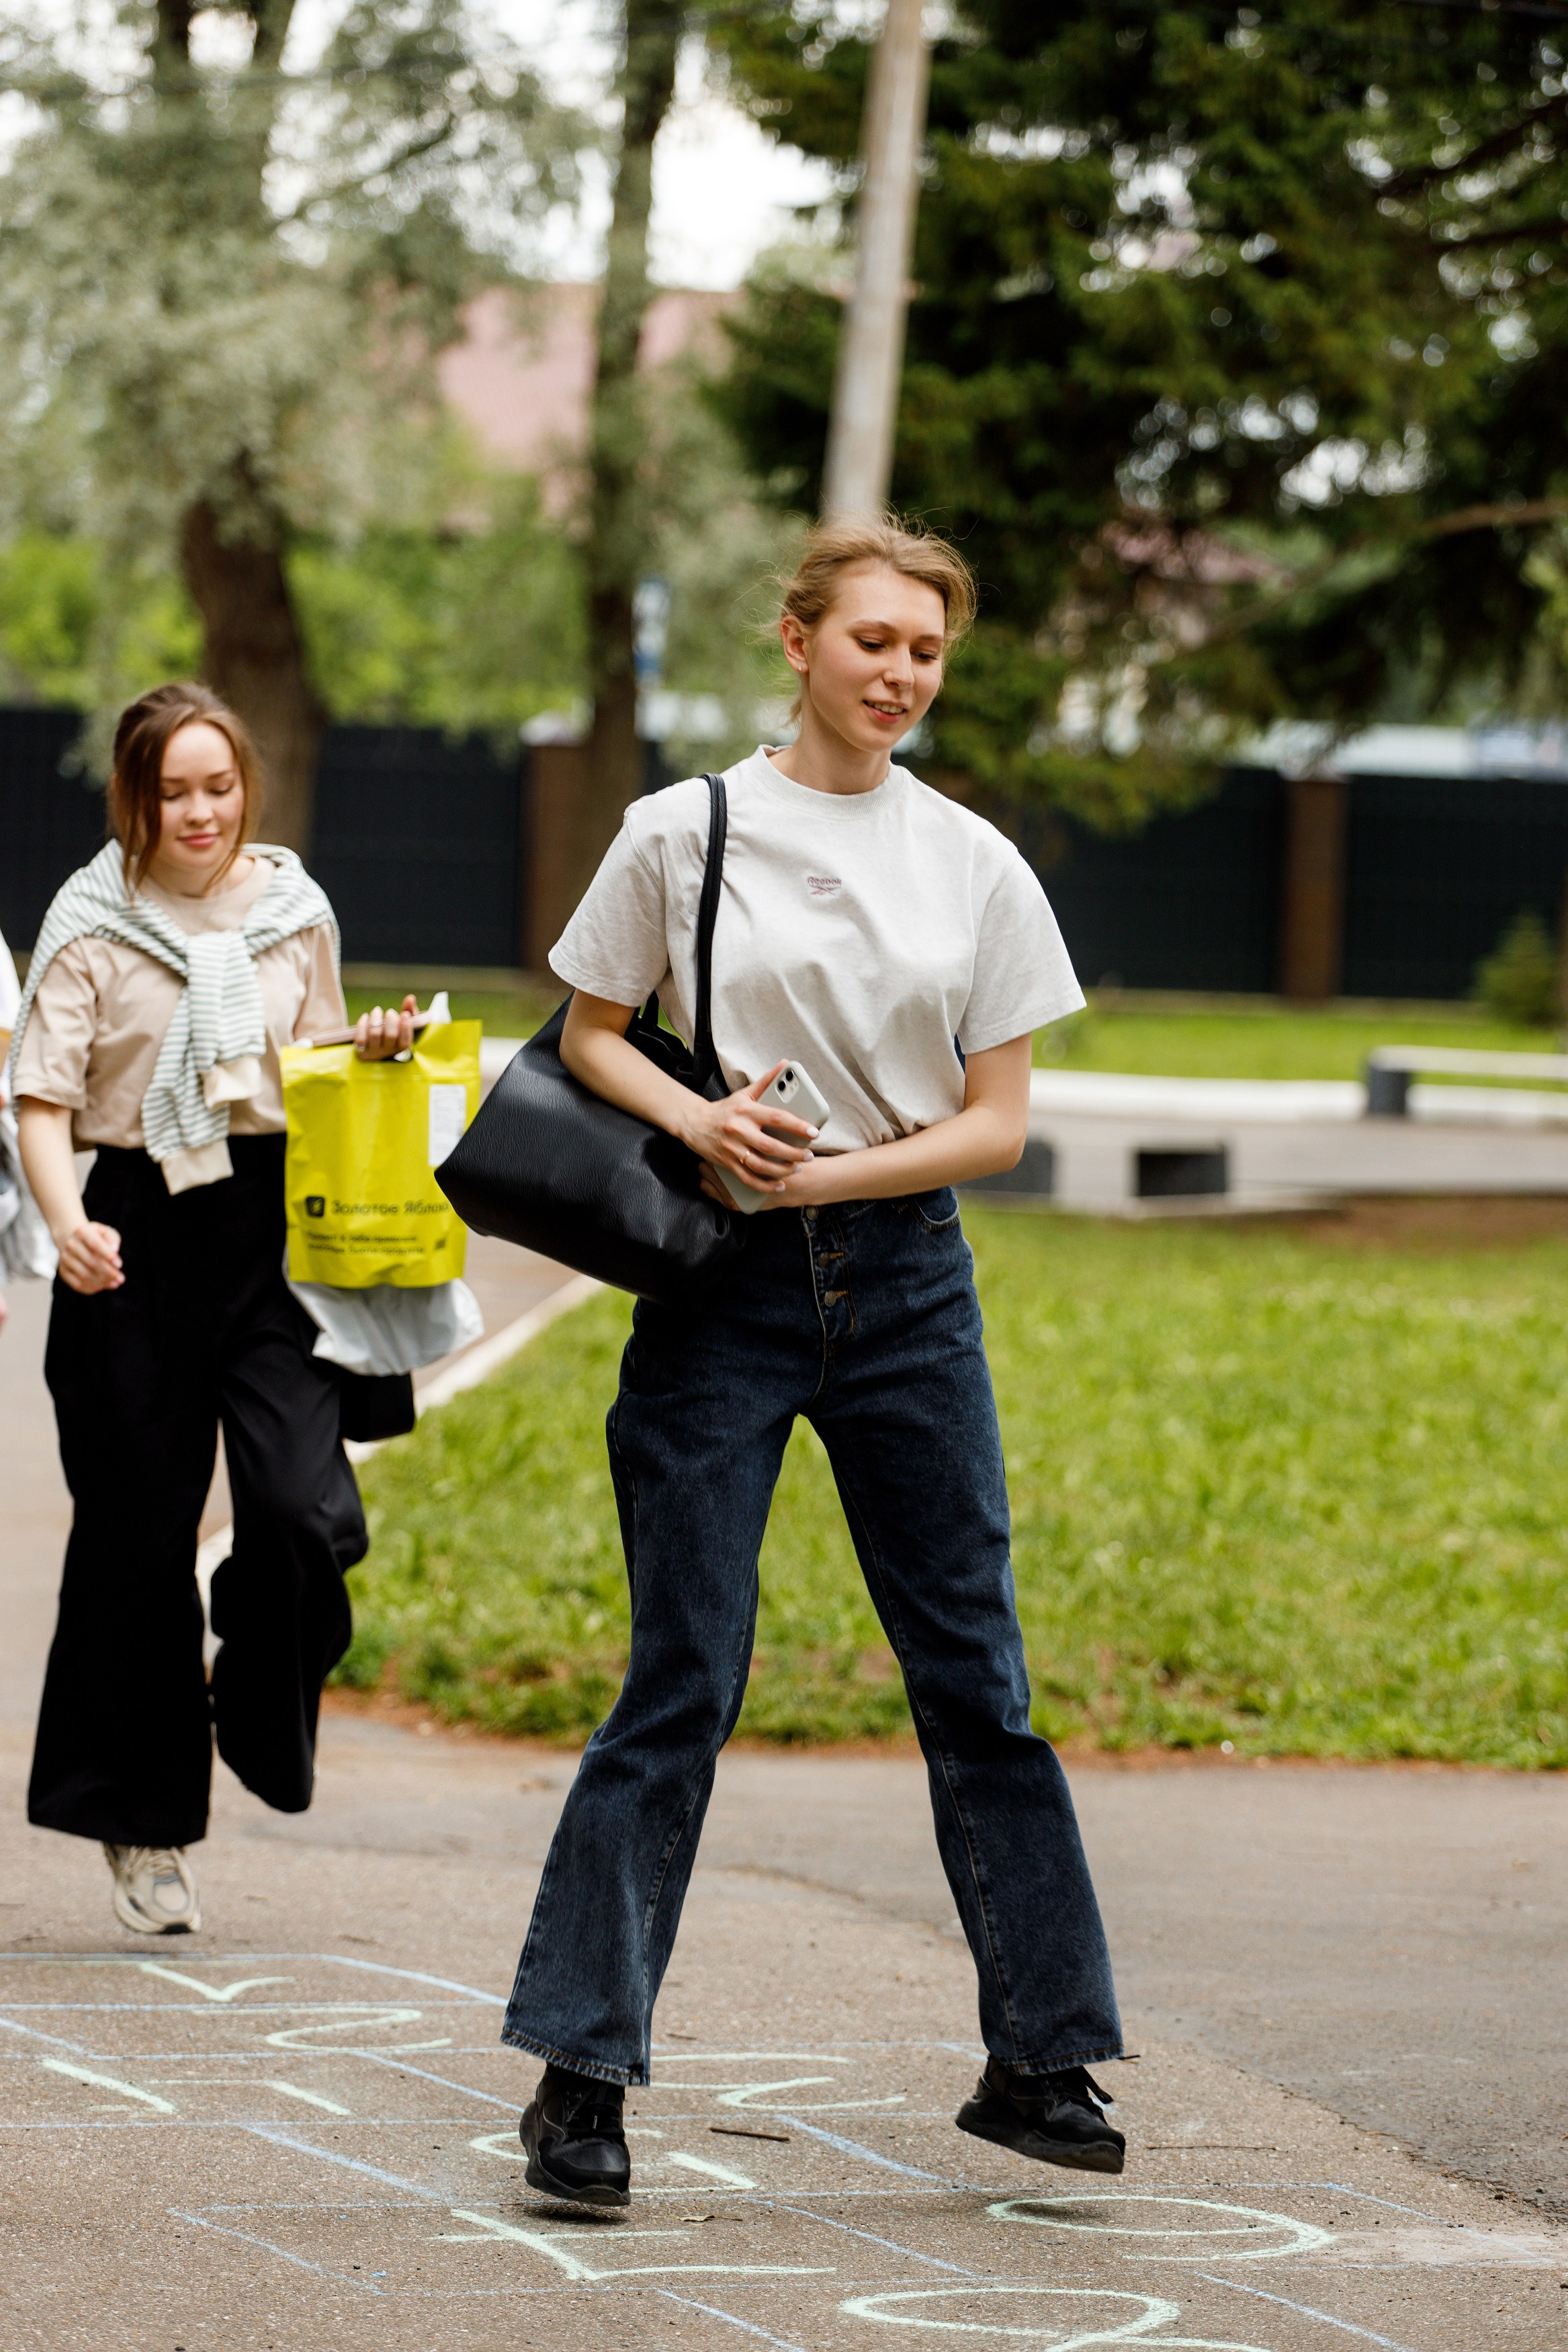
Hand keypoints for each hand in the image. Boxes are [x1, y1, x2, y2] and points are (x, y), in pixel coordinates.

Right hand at [57, 1219, 122, 1294]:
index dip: (108, 1256)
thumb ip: (112, 1239)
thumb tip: (114, 1249)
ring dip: (101, 1282)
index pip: (95, 1245)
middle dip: (108, 1272)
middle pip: (90, 1262)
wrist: (74, 1241)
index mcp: (81, 1232)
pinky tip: (102, 1286)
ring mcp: (64, 1259)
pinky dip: (91, 1288)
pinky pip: (77, 1284)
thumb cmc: (95, 1237)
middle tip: (121, 1279)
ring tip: (115, 1284)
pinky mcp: (63, 1271)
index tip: (119, 1265)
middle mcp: (70, 1245)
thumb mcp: (106, 1232)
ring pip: (84, 1275)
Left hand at [355, 994, 416, 1060]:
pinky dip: (362, 1024)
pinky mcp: (361, 1051)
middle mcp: (388, 1052)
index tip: (405, 1014)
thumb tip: (410, 998)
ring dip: (376, 1019)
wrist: (374, 1050)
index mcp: (401, 1047)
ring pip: (375, 1035)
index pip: (405, 1041)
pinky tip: (365, 1016)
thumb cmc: (393, 1032)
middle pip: (391, 1036)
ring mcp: (374, 1053)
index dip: (405, 1027)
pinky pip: (360, 1038)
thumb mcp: (403, 1024)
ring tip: (377, 1010)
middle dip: (391, 1020)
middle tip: (390, 1012)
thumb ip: (409, 1011)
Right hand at [678, 1064, 817, 1200]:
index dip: (797, 1126)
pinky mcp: (726, 1163)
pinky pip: (748, 1178)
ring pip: (760, 1165)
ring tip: (796, 1169)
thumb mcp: (744, 1094)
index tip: (813, 1133)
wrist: (694, 1123)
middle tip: (809, 1156)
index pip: (776, 1117)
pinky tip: (779, 1185)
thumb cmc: (725, 1109)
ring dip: (781, 1170)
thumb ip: (767, 1082)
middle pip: (770, 1146)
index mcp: (746, 1111)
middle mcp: (739, 1130)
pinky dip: (764, 1185)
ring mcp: (732, 1149)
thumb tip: (786, 1065)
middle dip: (793, 1153)